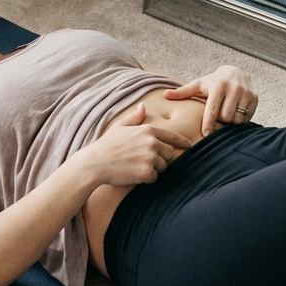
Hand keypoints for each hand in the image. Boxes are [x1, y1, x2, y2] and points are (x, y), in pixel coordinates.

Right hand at [78, 105, 192, 185]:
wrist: (95, 163)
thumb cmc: (106, 145)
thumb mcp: (119, 127)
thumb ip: (134, 118)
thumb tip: (143, 106)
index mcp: (147, 130)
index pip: (172, 136)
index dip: (182, 142)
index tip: (190, 146)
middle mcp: (152, 142)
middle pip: (169, 154)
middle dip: (161, 159)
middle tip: (142, 162)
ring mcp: (151, 157)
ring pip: (163, 167)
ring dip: (153, 170)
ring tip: (135, 167)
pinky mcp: (147, 172)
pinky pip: (154, 178)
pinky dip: (146, 179)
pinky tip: (133, 174)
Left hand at [164, 65, 258, 135]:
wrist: (236, 72)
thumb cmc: (213, 82)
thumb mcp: (199, 85)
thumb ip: (183, 92)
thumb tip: (164, 95)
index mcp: (218, 85)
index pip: (212, 110)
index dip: (208, 124)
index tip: (205, 135)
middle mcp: (234, 88)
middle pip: (225, 117)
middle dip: (220, 121)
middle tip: (216, 117)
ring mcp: (246, 93)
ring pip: (236, 119)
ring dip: (230, 122)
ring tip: (225, 114)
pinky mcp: (255, 98)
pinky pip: (246, 118)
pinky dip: (239, 120)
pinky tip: (234, 113)